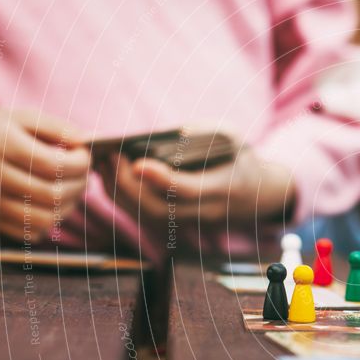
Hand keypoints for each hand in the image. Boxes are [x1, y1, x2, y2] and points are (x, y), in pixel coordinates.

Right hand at [0, 108, 88, 241]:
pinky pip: (30, 232)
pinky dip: (49, 221)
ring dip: (68, 207)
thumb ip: (56, 128)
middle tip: (85, 176)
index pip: (52, 164)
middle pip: (52, 194)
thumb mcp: (22, 118)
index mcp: (0, 143)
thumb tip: (84, 142)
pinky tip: (51, 204)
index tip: (85, 157)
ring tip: (71, 190)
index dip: (79, 163)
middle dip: (79, 186)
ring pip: (44, 218)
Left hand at [107, 141, 294, 231]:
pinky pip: (143, 215)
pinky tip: (109, 173)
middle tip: (109, 155)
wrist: (256, 193)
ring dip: (119, 190)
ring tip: (102, 161)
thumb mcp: (230, 137)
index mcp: (225, 188)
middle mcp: (206, 212)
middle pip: (158, 208)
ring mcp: (191, 223)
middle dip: (128, 183)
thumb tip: (159, 137)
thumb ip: (200, 135)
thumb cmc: (239, 157)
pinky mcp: (177, 224)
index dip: (161, 179)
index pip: (188, 190)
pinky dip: (122, 196)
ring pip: (146, 215)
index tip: (137, 161)